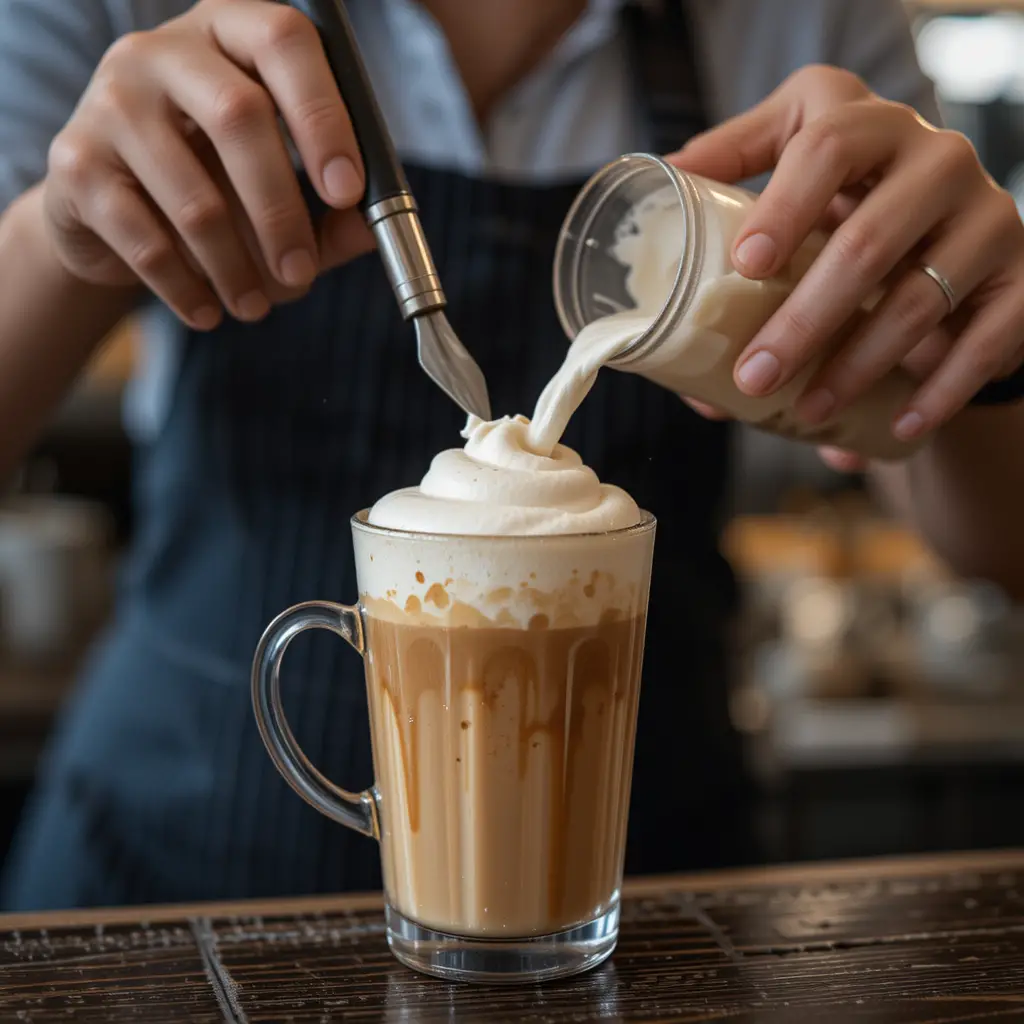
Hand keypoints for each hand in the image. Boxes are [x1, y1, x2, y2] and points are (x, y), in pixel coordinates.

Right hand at [42, 0, 373, 330]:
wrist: (107, 208)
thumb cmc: (214, 187)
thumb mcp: (281, 194)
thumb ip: (332, 215)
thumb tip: (372, 232)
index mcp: (230, 35)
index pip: (284, 42)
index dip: (323, 118)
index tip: (349, 192)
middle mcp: (163, 52)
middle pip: (239, 118)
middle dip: (282, 212)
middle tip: (300, 272)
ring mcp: (112, 100)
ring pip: (196, 198)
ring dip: (237, 270)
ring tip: (256, 306)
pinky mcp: (76, 162)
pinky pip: (147, 240)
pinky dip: (187, 290)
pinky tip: (208, 311)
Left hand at [669, 65, 1023, 448]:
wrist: (951, 232)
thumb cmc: (848, 199)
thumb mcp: (797, 159)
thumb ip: (735, 164)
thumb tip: (663, 179)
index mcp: (868, 126)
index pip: (827, 146)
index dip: (785, 203)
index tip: (747, 264)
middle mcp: (935, 158)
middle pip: (867, 240)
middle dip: (804, 321)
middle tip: (753, 376)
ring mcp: (986, 216)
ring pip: (919, 298)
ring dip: (855, 368)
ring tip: (804, 413)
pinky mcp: (1020, 276)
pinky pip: (987, 339)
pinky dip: (940, 392)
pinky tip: (897, 429)